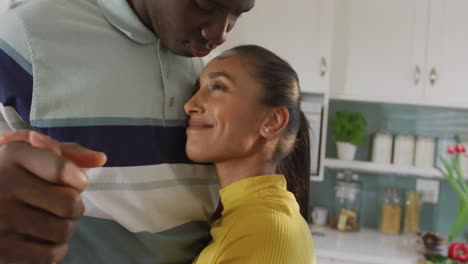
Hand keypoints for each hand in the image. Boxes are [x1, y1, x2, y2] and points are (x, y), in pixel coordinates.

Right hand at [0, 130, 106, 262]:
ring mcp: (0, 220)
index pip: (63, 170)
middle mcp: (3, 186)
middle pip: (70, 204)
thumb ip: (68, 152)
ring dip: (63, 227)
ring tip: (47, 220)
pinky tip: (40, 238)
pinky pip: (50, 254)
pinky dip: (54, 249)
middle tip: (59, 204)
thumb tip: (100, 159)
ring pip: (63, 230)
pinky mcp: (2, 250)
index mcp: (13, 155)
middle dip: (73, 205)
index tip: (74, 182)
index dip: (78, 179)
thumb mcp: (34, 153)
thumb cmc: (12, 175)